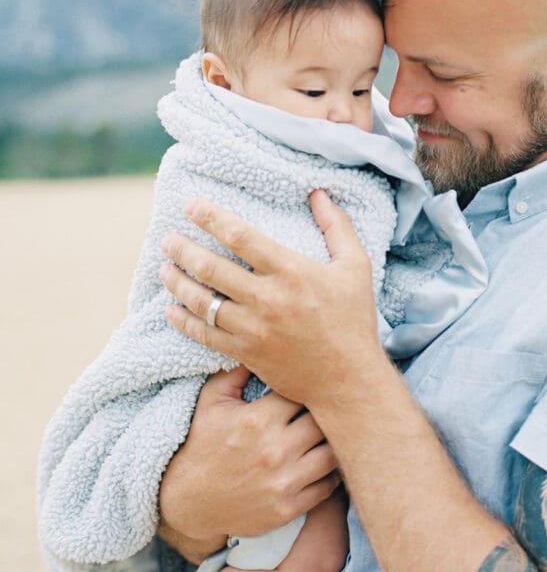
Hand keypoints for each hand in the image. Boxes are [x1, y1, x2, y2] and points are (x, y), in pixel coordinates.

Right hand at [158, 365, 339, 555]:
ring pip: (332, 454)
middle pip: (324, 422)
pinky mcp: (288, 508)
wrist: (187, 503)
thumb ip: (236, 372)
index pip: (304, 393)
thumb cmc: (201, 445)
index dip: (310, 388)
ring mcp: (283, 482)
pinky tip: (324, 463)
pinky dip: (331, 474)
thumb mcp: (211, 402)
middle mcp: (274, 450)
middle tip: (327, 410)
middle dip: (325, 414)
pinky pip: (328, 487)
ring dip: (332, 443)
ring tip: (330, 435)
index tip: (311, 387)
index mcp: (258, 420)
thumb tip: (258, 345)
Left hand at [159, 190, 383, 407]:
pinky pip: (205, 335)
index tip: (191, 206)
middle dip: (184, 250)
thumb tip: (317, 192)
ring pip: (203, 302)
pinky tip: (171, 310)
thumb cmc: (354, 319)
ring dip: (178, 283)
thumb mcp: (356, 266)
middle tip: (168, 239)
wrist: (348, 379)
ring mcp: (253, 329)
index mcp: (292, 271)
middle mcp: (268, 299)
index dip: (212, 218)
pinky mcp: (246, 353)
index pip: (241, 237)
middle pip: (212, 268)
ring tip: (164, 268)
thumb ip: (337, 226)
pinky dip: (184, 322)